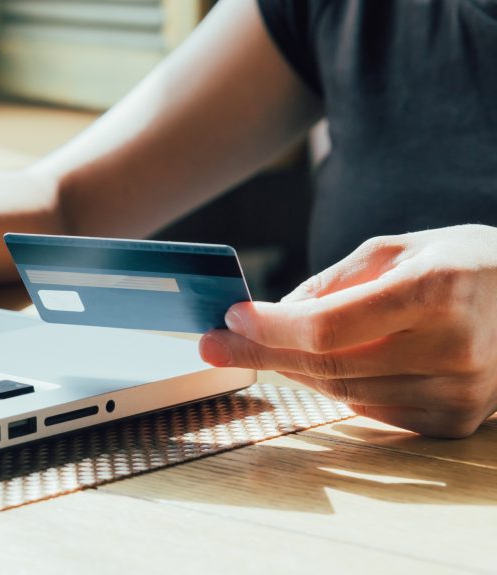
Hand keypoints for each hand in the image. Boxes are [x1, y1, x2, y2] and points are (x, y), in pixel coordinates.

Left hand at [199, 224, 496, 437]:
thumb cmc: (463, 266)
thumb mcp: (398, 249)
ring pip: (343, 392)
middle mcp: (453, 347)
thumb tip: (275, 314)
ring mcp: (458, 393)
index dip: (272, 328)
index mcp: (438, 290)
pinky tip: (317, 365)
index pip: (330, 327)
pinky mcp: (453, 421)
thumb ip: (334, 282)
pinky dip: (335, 387)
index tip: (231, 318)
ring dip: (293, 370)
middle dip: (262, 353)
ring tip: (263, 348)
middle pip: (328, 365)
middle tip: (214, 345)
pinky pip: (370, 409)